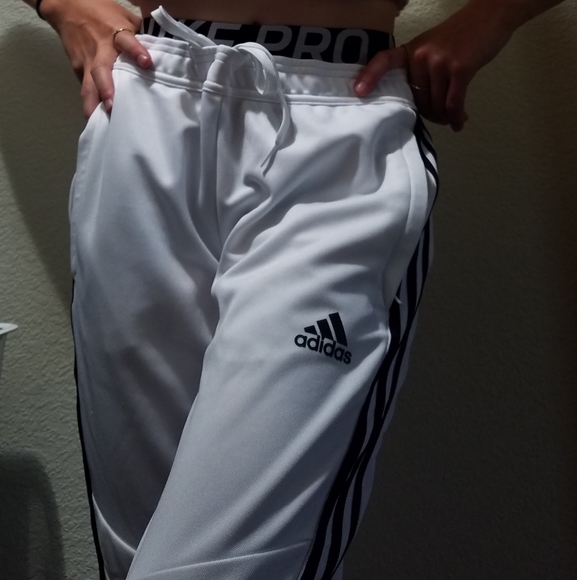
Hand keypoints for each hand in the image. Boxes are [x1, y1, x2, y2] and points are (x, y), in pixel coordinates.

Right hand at [41, 0, 151, 116]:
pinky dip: (90, 104)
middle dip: (106, 89)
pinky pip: (86, 89)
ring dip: (93, 104)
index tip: (147, 63)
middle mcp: (100, 50)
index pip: (126, 41)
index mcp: (115, 33)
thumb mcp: (125, 16)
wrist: (67, 5)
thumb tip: (165, 54)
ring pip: (88, 85)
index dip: (136, 51)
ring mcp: (87, 62)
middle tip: (112, 106)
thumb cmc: (103, 11)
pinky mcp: (78, 69)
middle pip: (101, 70)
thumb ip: (142, 35)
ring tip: (98, 122)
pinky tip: (96, 122)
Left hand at [354, 1, 514, 130]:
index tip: (358, 92)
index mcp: (410, 50)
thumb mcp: (431, 46)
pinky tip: (459, 122)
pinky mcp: (460, 69)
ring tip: (452, 117)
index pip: (384, 61)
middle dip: (429, 113)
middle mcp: (421, 56)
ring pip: (435, 103)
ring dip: (444, 116)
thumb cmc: (460, 36)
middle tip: (439, 117)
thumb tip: (418, 104)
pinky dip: (456, 116)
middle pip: (417, 98)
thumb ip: (420, 70)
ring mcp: (440, 62)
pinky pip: (453, 102)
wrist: (490, 15)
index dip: (369, 76)